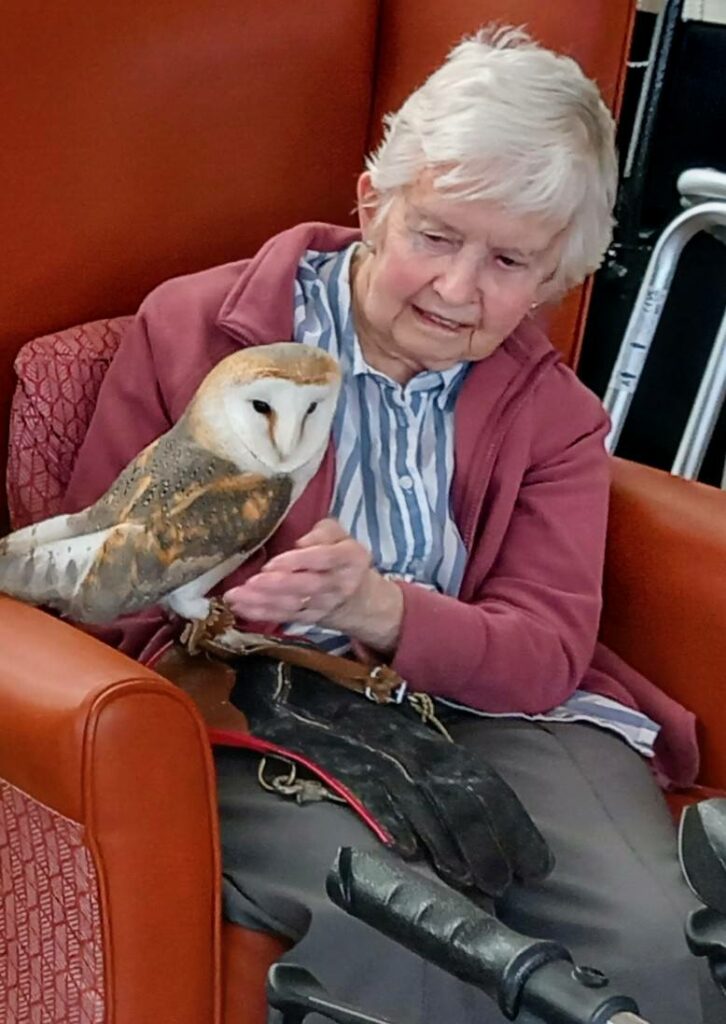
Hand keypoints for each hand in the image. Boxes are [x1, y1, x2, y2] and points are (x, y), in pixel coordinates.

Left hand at [224, 519, 403, 653]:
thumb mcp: (340, 535)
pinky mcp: (310, 620)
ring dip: (262, 602)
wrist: (360, 599)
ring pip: (292, 605)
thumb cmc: (342, 557)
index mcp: (349, 558)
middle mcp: (338, 584)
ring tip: (235, 595)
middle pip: (306, 586)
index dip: (297, 561)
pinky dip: (261, 614)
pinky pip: (284, 617)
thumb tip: (301, 542)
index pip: (324, 559)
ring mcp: (324, 605)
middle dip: (276, 586)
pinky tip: (240, 607)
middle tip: (249, 582)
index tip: (272, 563)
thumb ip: (322, 532)